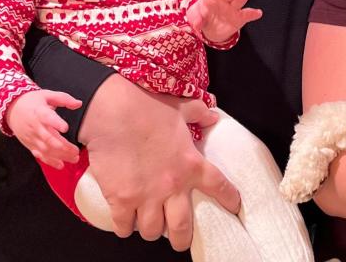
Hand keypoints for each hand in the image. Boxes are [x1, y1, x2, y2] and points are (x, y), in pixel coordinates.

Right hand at [6, 89, 81, 168]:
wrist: (12, 109)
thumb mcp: (47, 94)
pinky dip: (49, 161)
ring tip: (74, 159)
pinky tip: (61, 165)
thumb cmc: (32, 101)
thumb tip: (79, 104)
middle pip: (49, 139)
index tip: (65, 128)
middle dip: (63, 147)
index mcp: (39, 112)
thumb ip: (64, 99)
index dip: (56, 123)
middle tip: (76, 151)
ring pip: (45, 149)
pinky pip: (39, 155)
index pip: (47, 118)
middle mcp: (35, 126)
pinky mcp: (29, 144)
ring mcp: (32, 137)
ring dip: (60, 156)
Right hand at [77, 75, 239, 250]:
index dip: (229, 198)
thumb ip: (199, 113)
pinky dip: (125, 227)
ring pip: (152, 231)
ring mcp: (145, 196)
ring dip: (152, 229)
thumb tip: (213, 114)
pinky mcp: (121, 199)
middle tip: (180, 239)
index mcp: (190, 163)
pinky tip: (125, 221)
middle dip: (181, 238)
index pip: (219, 186)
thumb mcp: (179, 107)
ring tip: (149, 223)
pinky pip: (124, 226)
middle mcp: (171, 185)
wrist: (112, 110)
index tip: (233, 206)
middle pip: (181, 228)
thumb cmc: (146, 105)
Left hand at [186, 0, 261, 43]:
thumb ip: (196, 19)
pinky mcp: (240, 17)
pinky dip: (253, 14)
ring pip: (239, 0)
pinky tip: (258, 13)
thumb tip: (197, 25)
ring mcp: (233, 7)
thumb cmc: (202, 16)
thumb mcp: (196, 17)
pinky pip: (247, 14)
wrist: (211, 27)